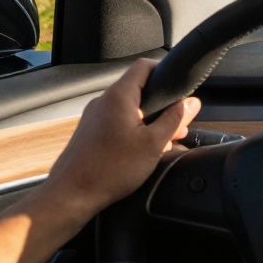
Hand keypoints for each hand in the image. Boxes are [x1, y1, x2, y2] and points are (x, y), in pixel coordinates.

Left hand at [0, 59, 200, 262]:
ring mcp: (94, 117)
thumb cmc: (111, 169)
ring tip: (166, 143)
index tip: (181, 88)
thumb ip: (175, 119)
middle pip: (140, 90)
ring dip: (151, 122)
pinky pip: (118, 123)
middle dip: (163, 106)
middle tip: (179, 126)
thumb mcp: (153, 143)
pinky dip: (135, 131)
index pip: (144, 66)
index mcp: (119, 96)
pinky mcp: (90, 133)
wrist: (70, 195)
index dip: (166, 71)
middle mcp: (104, 102)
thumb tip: (192, 102)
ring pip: (130, 109)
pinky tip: (145, 152)